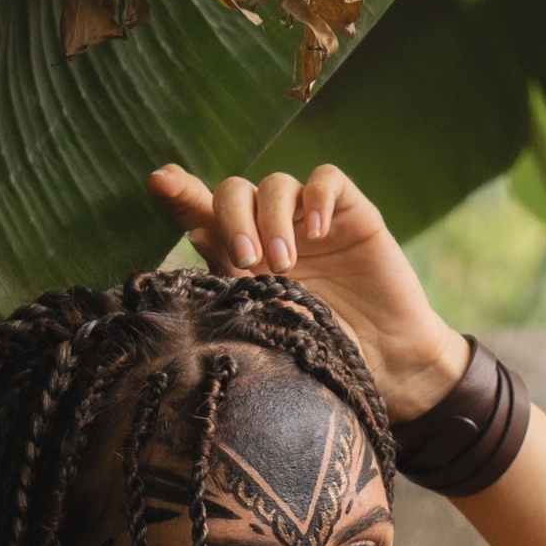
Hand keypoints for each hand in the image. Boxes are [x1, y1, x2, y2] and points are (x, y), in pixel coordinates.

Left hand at [149, 160, 470, 423]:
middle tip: (246, 259)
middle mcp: (271, 232)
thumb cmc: (324, 353)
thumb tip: (195, 232)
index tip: (159, 184)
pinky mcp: (349, 214)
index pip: (204, 213)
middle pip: (235, 191)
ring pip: (276, 184)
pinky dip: (316, 198)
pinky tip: (316, 232)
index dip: (181, 194)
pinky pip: (326, 180)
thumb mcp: (267, 323)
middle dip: (232, 218)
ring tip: (285, 265)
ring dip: (272, 219)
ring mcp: (309, 220)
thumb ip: (233, 280)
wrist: (386, 366)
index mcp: (242, 258)